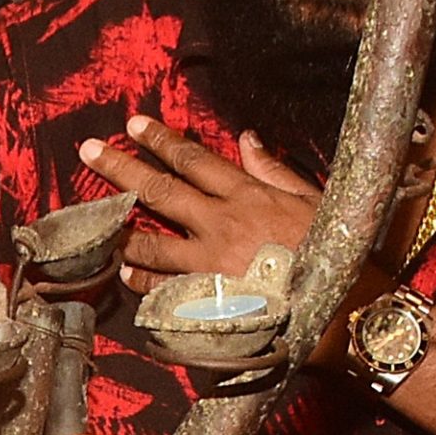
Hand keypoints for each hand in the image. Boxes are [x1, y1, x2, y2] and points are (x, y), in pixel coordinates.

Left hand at [78, 115, 322, 290]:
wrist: (347, 309)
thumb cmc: (338, 251)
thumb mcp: (315, 201)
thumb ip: (274, 171)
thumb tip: (246, 138)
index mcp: (247, 196)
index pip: (194, 160)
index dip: (160, 140)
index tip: (133, 125)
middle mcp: (221, 224)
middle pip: (160, 190)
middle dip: (120, 168)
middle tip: (88, 151)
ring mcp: (209, 264)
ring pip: (151, 242)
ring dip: (120, 230)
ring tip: (95, 218)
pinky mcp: (206, 300)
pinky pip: (163, 286)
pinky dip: (142, 281)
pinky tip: (124, 274)